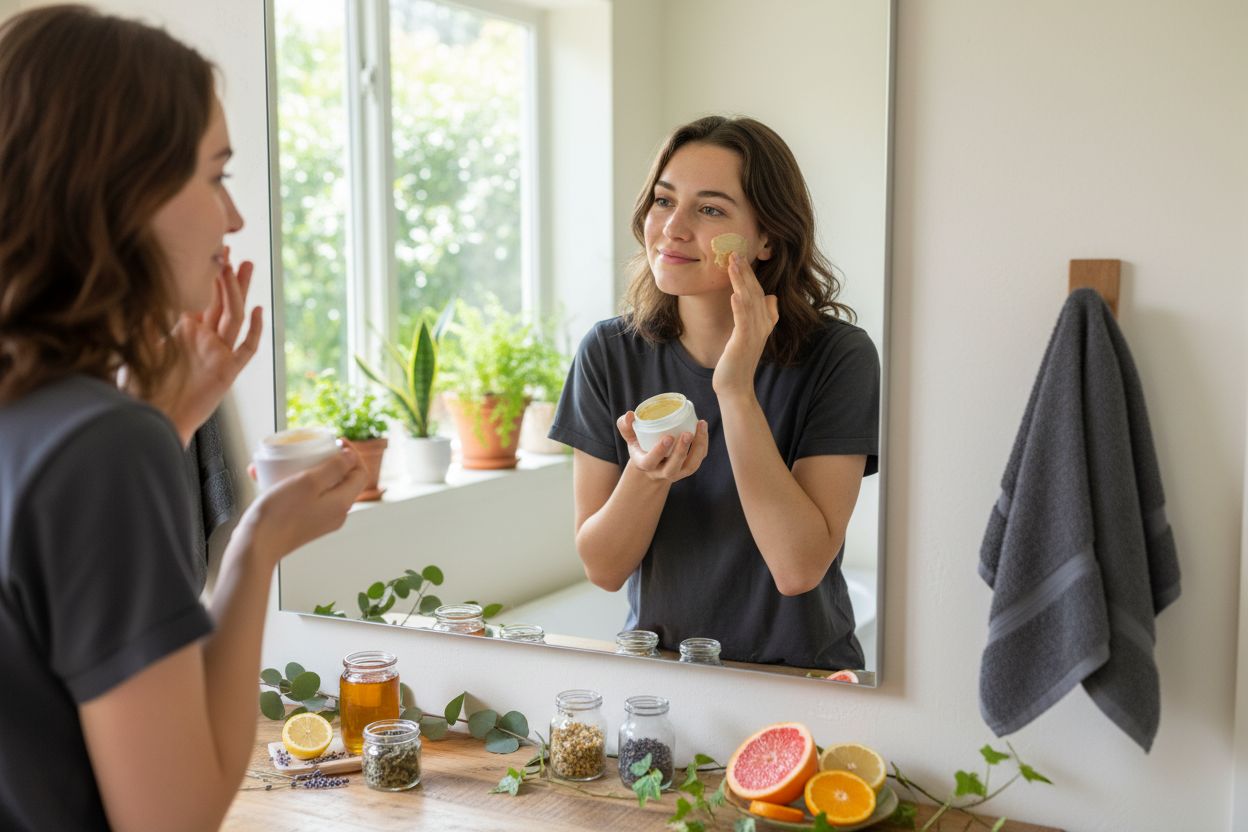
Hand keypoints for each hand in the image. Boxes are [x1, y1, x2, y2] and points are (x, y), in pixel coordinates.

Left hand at [150, 247, 263, 444]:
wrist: (153, 419)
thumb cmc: (142, 389)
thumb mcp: (138, 347)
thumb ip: (145, 320)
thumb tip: (142, 287)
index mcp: (183, 332)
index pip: (199, 296)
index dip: (204, 274)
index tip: (207, 251)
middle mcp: (203, 340)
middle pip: (221, 301)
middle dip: (227, 275)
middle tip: (232, 249)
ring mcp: (218, 355)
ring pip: (235, 317)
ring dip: (240, 292)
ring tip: (246, 267)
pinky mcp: (227, 372)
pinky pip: (246, 349)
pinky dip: (254, 330)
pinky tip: (257, 311)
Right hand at [238, 446, 366, 562]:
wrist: (255, 547)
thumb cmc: (280, 514)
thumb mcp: (309, 482)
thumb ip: (335, 468)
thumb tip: (352, 457)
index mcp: (342, 504)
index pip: (360, 473)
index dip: (352, 455)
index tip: (335, 442)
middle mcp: (335, 514)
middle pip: (341, 479)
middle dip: (325, 460)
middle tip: (309, 450)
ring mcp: (319, 520)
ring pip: (319, 487)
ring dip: (302, 470)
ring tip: (281, 462)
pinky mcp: (302, 523)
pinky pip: (303, 497)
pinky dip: (290, 484)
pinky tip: (267, 477)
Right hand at [617, 411, 708, 482]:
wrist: (654, 463)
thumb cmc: (640, 445)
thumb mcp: (630, 437)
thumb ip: (625, 426)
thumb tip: (630, 414)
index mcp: (645, 465)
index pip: (650, 462)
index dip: (659, 452)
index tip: (667, 437)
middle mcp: (662, 472)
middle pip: (672, 468)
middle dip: (681, 452)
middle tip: (687, 433)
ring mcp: (677, 472)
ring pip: (690, 465)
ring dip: (698, 447)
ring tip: (700, 426)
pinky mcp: (688, 467)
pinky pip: (698, 458)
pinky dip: (703, 444)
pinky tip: (702, 428)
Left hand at [712, 251, 777, 398]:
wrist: (736, 386)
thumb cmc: (739, 361)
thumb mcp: (751, 334)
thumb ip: (762, 315)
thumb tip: (772, 298)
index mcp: (764, 321)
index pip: (758, 291)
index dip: (750, 274)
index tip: (741, 255)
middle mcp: (762, 324)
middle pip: (755, 291)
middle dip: (745, 271)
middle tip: (736, 251)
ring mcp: (755, 333)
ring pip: (749, 301)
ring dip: (741, 281)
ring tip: (733, 263)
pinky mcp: (744, 342)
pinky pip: (744, 320)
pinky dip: (740, 306)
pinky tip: (735, 294)